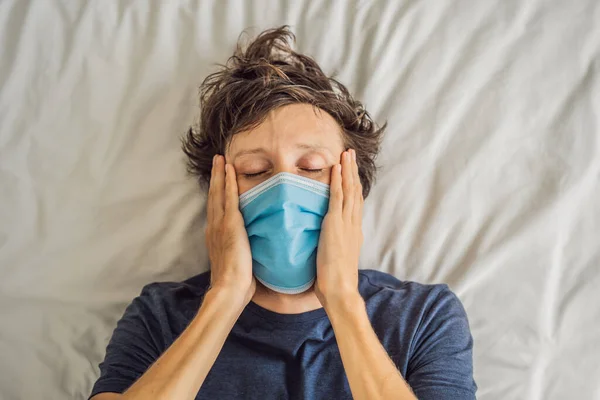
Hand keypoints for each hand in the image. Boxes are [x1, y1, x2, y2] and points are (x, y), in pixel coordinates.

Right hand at [205, 155, 255, 304]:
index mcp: (215, 235)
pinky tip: (230, 170)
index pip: (216, 208)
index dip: (216, 192)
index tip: (219, 179)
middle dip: (215, 177)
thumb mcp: (237, 262)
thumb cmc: (236, 282)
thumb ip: (241, 249)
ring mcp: (220, 224)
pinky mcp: (230, 224)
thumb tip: (252, 246)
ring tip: (221, 159)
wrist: (229, 289)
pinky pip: (228, 198)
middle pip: (213, 196)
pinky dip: (228, 182)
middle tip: (217, 160)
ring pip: (218, 193)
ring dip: (220, 174)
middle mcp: (214, 227)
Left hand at [315, 149, 363, 307]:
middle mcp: (353, 224)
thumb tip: (330, 242)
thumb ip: (337, 245)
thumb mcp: (339, 257)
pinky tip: (336, 168)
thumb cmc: (337, 280)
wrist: (340, 289)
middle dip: (353, 171)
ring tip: (346, 154)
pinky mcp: (335, 224)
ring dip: (347, 170)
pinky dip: (337, 181)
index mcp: (354, 231)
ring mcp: (346, 223)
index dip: (353, 184)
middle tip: (351, 154)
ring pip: (348, 190)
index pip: (355, 202)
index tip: (351, 171)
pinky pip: (337, 197)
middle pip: (355, 191)